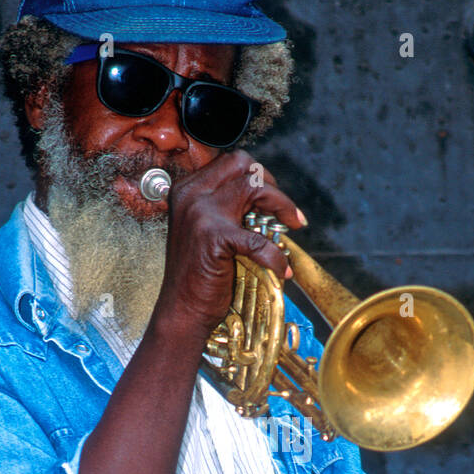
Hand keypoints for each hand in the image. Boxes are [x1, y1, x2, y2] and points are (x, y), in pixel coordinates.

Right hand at [151, 149, 304, 336]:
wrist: (181, 311)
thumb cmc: (196, 275)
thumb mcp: (205, 230)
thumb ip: (225, 208)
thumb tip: (266, 197)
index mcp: (187, 190)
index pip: (230, 162)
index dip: (258, 176)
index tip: (273, 198)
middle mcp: (191, 194)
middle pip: (242, 163)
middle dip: (270, 182)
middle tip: (283, 210)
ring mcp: (201, 213)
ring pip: (255, 185)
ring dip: (282, 205)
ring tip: (292, 226)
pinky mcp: (215, 237)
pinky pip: (260, 240)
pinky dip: (276, 257)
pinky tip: (282, 269)